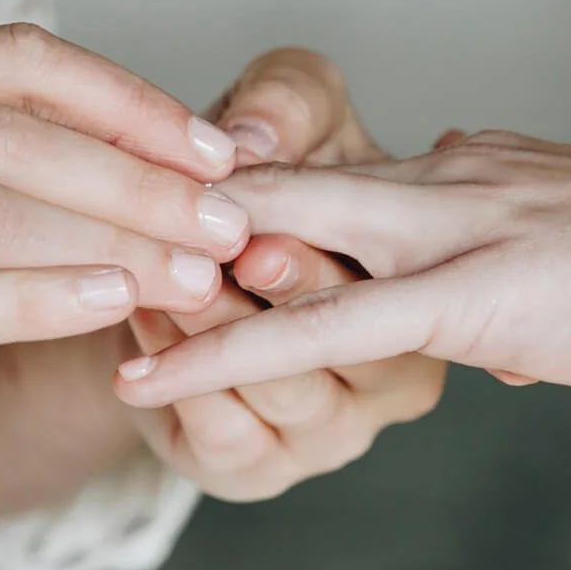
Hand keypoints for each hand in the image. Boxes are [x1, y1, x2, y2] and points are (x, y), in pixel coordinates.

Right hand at [0, 24, 248, 569]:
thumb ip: (15, 195)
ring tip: (198, 273)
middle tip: (230, 222)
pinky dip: (31, 296)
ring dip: (107, 238)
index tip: (220, 152)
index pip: (5, 61)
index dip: (126, 99)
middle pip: (1, 131)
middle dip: (137, 176)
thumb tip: (180, 179)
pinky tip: (109, 303)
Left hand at [113, 130, 570, 410]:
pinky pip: (323, 323)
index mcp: (487, 166)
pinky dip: (224, 350)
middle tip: (76, 242)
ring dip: (177, 274)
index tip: (164, 231)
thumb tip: (505, 341)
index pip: (337, 177)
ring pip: (281, 238)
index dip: (243, 203)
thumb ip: (535, 294)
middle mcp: (459, 172)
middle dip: (180, 219)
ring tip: (73, 303)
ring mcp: (467, 224)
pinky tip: (146, 378)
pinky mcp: (483, 295)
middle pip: (281, 184)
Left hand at [123, 49, 446, 499]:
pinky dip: (185, 380)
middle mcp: (396, 370)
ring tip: (166, 282)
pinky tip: (144, 324)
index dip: (325, 241)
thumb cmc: (249, 192)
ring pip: (287, 390)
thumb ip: (288, 101)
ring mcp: (332, 430)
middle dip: (282, 293)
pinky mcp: (261, 468)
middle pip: (347, 341)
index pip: (392, 272)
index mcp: (425, 286)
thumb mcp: (284, 115)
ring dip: (220, 333)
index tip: (269, 217)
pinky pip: (231, 435)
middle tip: (231, 257)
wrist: (165, 279)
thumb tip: (255, 129)